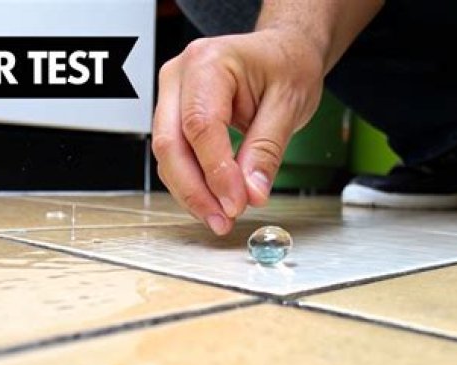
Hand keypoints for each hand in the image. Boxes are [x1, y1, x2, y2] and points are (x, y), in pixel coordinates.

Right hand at [152, 28, 324, 234]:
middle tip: (222, 220)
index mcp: (208, 61)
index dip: (216, 171)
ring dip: (191, 192)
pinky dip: (192, 183)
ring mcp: (171, 95)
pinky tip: (213, 202)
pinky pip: (175, 156)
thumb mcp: (289, 104)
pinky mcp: (174, 116)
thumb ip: (266, 149)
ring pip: (167, 155)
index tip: (236, 203)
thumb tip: (251, 192)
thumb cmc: (285, 65)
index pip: (200, 125)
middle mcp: (180, 75)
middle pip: (171, 142)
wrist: (282, 53)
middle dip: (195, 190)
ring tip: (221, 218)